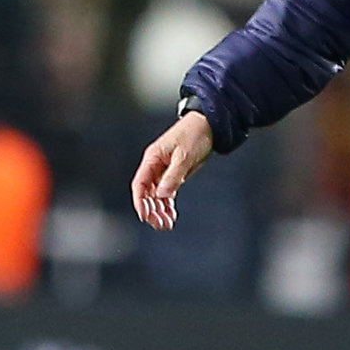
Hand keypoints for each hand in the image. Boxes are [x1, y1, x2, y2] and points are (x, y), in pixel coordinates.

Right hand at [131, 111, 212, 231]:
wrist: (209, 124)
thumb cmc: (195, 135)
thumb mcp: (185, 156)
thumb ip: (173, 176)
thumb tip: (161, 195)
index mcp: (153, 158)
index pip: (140, 184)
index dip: (140, 201)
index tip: (144, 216)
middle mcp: (155, 165)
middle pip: (147, 192)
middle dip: (152, 210)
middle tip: (160, 225)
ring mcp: (164, 170)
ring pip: (157, 195)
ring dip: (160, 210)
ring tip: (166, 225)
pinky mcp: (174, 173)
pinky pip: (167, 192)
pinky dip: (168, 204)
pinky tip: (171, 215)